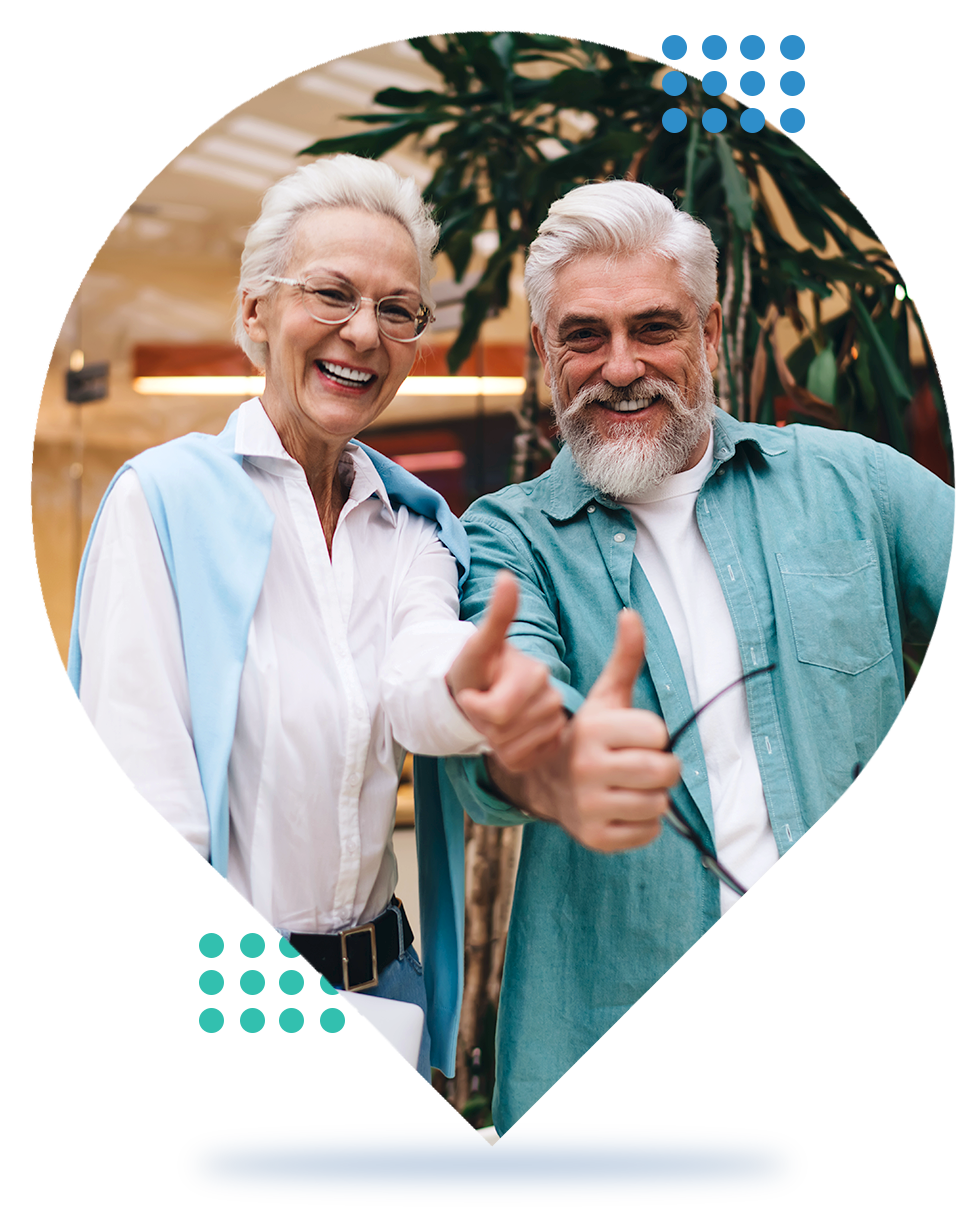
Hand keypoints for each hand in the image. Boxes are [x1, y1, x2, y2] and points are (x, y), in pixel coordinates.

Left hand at [446, 571, 567, 771]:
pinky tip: (505, 735)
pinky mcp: (551, 744)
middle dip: (483, 724)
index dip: (474, 707)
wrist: (482, 692)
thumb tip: (506, 577)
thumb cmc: (476, 671)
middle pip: (505, 732)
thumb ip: (497, 617)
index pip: (496, 712)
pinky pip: (522, 761)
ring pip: (514, 750)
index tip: (471, 693)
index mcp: (536, 673)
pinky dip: (507, 754)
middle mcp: (553, 697)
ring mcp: (555, 723)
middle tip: (481, 706)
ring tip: (492, 719)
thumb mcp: (477, 647)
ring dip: (494, 740)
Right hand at [487, 608, 679, 852]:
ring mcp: (589, 805)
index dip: (655, 735)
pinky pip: (647, 834)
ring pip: (658, 805)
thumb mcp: (604, 698)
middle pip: (664, 771)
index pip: (658, 734)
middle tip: (645, 765)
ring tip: (633, 786)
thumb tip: (632, 614)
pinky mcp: (595, 837)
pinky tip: (625, 808)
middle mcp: (588, 767)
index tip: (637, 737)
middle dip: (663, 768)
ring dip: (655, 797)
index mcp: (594, 730)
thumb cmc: (588, 735)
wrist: (545, 781)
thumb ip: (624, 659)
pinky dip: (645, 824)